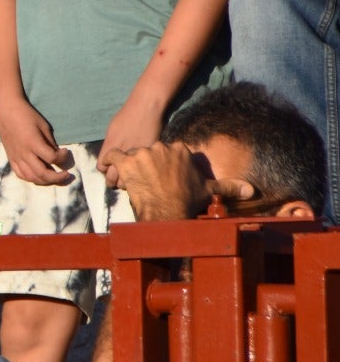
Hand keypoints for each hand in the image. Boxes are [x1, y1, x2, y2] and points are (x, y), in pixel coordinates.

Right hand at [0, 96, 72, 184]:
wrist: (5, 110)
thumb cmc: (26, 115)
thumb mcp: (43, 126)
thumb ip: (50, 143)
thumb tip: (57, 156)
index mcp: (33, 142)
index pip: (52, 158)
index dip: (63, 157)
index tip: (65, 151)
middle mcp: (24, 153)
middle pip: (43, 174)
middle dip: (58, 177)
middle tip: (67, 174)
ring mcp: (16, 157)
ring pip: (32, 177)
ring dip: (46, 181)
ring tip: (54, 177)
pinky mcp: (11, 158)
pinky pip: (21, 174)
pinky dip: (32, 178)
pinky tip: (39, 175)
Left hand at [97, 100, 163, 183]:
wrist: (146, 108)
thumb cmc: (127, 116)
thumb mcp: (112, 130)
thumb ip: (110, 146)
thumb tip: (109, 157)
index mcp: (110, 147)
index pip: (101, 167)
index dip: (105, 170)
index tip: (109, 169)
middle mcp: (121, 154)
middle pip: (112, 178)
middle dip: (113, 181)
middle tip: (117, 180)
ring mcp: (136, 156)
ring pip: (128, 179)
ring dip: (128, 181)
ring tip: (130, 178)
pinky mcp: (150, 157)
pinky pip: (143, 172)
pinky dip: (141, 174)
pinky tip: (142, 171)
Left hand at [107, 142, 253, 220]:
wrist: (168, 214)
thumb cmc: (187, 202)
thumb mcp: (208, 190)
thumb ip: (228, 186)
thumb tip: (251, 190)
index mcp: (179, 149)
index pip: (166, 151)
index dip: (163, 165)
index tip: (164, 178)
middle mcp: (161, 147)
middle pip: (149, 152)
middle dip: (148, 165)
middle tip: (149, 182)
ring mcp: (143, 153)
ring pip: (132, 154)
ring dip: (131, 166)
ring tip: (135, 182)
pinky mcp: (127, 161)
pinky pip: (112, 155)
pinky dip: (109, 162)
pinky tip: (110, 169)